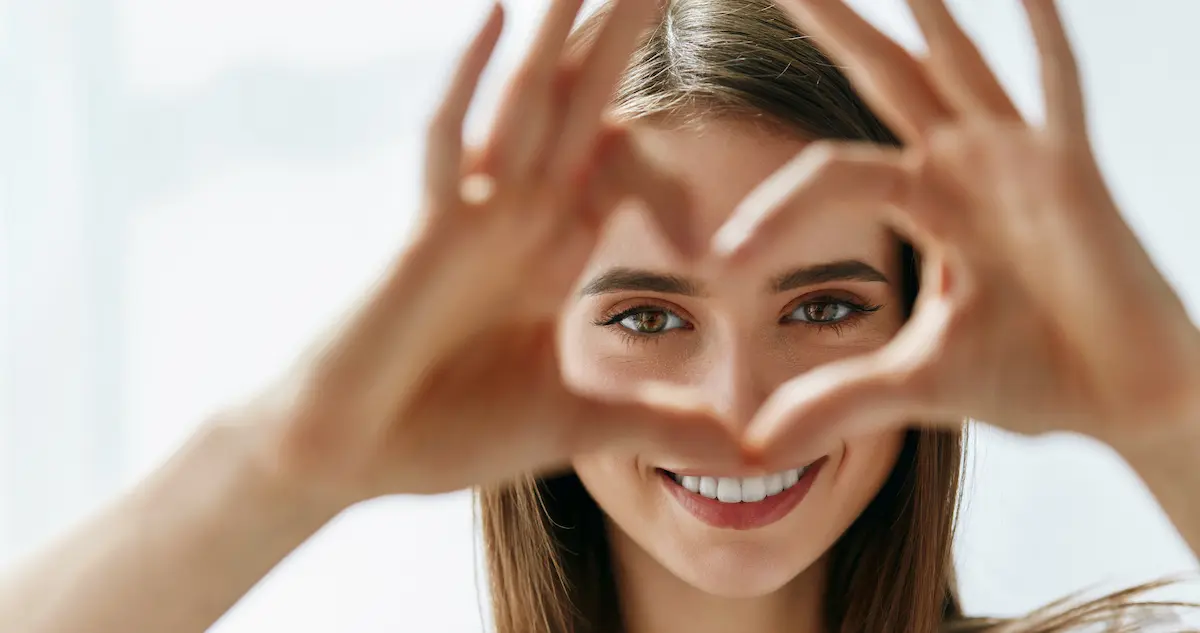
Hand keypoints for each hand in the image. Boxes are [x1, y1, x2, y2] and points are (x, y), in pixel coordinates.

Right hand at [237, 0, 740, 501]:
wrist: (348, 459)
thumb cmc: (444, 434)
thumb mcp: (577, 425)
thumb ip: (657, 424)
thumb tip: (743, 452)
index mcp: (553, 252)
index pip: (617, 164)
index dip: (659, 131)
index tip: (704, 87)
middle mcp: (517, 218)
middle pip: (580, 106)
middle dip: (621, 36)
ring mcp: (471, 218)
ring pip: (526, 103)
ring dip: (563, 33)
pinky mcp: (426, 233)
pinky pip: (450, 143)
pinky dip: (470, 82)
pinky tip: (497, 14)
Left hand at [715, 0, 1199, 465]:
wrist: (1124, 399)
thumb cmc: (1033, 376)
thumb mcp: (916, 385)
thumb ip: (837, 402)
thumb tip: (754, 448)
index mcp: (922, 202)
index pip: (826, 177)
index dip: (773, 212)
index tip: (720, 259)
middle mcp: (962, 165)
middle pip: (880, 75)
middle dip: (832, 22)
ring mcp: (1018, 159)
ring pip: (956, 62)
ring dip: (923, 8)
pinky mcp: (1073, 171)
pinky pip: (1057, 88)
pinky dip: (1042, 35)